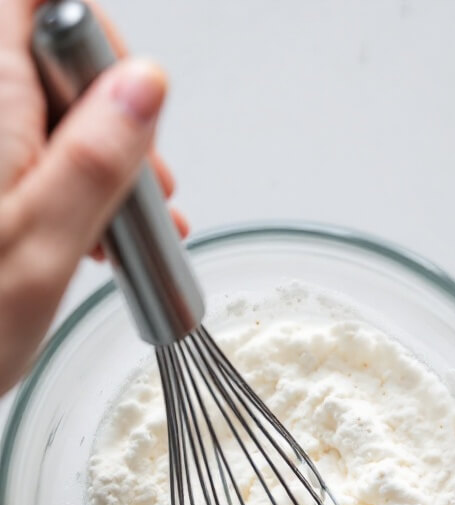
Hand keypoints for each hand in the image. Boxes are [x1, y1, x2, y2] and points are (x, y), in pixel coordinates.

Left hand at [0, 0, 186, 396]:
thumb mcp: (44, 249)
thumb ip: (96, 159)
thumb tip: (143, 85)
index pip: (40, 1)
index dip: (89, 33)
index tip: (124, 96)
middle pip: (47, 61)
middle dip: (109, 114)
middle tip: (140, 181)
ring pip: (43, 117)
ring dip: (95, 162)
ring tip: (124, 228)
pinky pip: (29, 162)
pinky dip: (67, 190)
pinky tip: (92, 238)